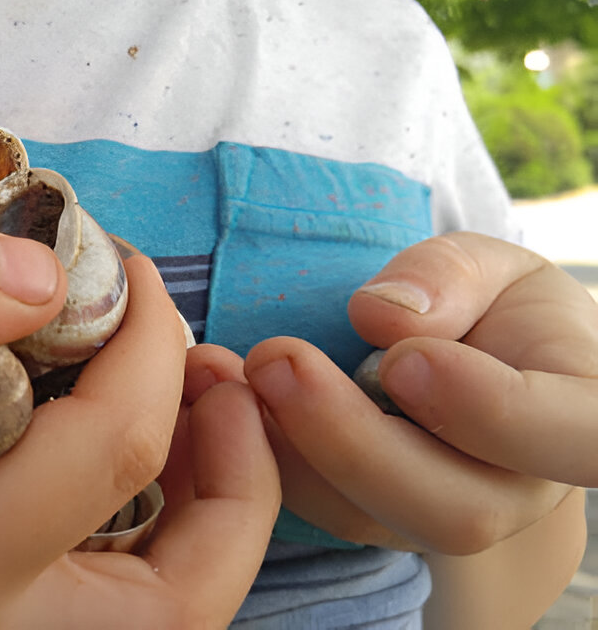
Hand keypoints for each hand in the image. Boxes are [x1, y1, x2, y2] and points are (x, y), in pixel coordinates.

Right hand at [0, 201, 275, 627]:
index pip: (111, 455)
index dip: (149, 340)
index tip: (121, 263)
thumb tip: (44, 280)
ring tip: (196, 403)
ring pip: (159, 618)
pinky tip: (127, 446)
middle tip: (219, 371)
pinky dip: (155, 534)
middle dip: (235, 474)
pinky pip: (108, 610)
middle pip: (180, 598)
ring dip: (209, 510)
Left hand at [241, 232, 593, 553]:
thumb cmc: (489, 307)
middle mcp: (522, 488)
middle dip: (353, 441)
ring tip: (236, 370)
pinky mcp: (375, 522)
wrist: (459, 358)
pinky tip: (225, 397)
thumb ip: (449, 277)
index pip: (571, 439)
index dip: (489, 411)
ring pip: (375, 521)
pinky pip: (318, 510)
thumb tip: (388, 317)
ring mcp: (445, 515)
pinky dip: (263, 455)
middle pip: (457, 509)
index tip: (404, 359)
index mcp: (579, 414)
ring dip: (292, 449)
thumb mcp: (487, 265)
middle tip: (275, 360)